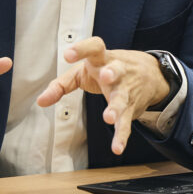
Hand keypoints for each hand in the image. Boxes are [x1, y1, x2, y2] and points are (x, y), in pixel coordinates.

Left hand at [36, 37, 168, 154]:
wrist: (152, 74)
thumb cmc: (108, 69)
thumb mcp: (84, 71)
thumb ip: (61, 85)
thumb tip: (40, 101)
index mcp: (102, 58)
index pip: (95, 46)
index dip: (82, 49)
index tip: (68, 54)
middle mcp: (117, 71)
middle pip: (116, 69)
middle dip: (112, 72)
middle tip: (106, 76)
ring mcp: (126, 89)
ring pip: (122, 98)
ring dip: (116, 107)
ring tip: (108, 118)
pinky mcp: (132, 107)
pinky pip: (127, 121)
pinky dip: (122, 135)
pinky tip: (117, 147)